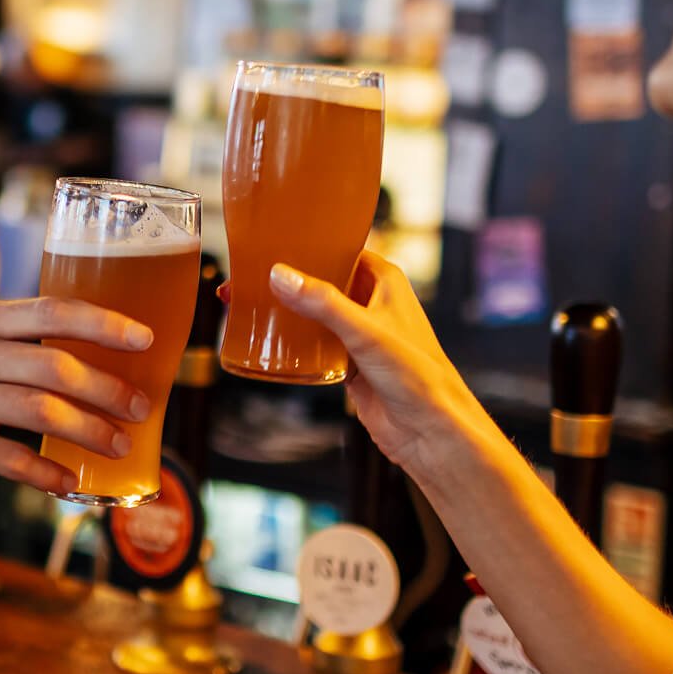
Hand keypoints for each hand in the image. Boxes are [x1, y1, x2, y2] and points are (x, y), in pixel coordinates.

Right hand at [0, 297, 154, 505]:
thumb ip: (25, 350)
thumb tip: (108, 363)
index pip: (52, 311)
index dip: (103, 323)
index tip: (144, 339)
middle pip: (54, 364)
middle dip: (107, 388)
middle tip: (140, 408)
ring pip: (39, 409)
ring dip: (88, 431)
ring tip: (118, 446)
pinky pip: (10, 457)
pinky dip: (46, 472)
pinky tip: (70, 482)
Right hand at [266, 253, 499, 479]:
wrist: (428, 431)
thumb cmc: (418, 376)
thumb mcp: (366, 332)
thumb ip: (324, 303)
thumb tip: (281, 276)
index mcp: (383, 279)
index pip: (338, 248)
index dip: (304, 244)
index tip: (269, 242)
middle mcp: (370, 301)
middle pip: (319, 279)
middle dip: (284, 279)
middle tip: (244, 276)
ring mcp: (358, 332)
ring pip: (313, 312)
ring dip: (283, 309)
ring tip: (244, 302)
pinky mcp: (348, 361)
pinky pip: (313, 343)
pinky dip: (291, 340)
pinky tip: (266, 340)